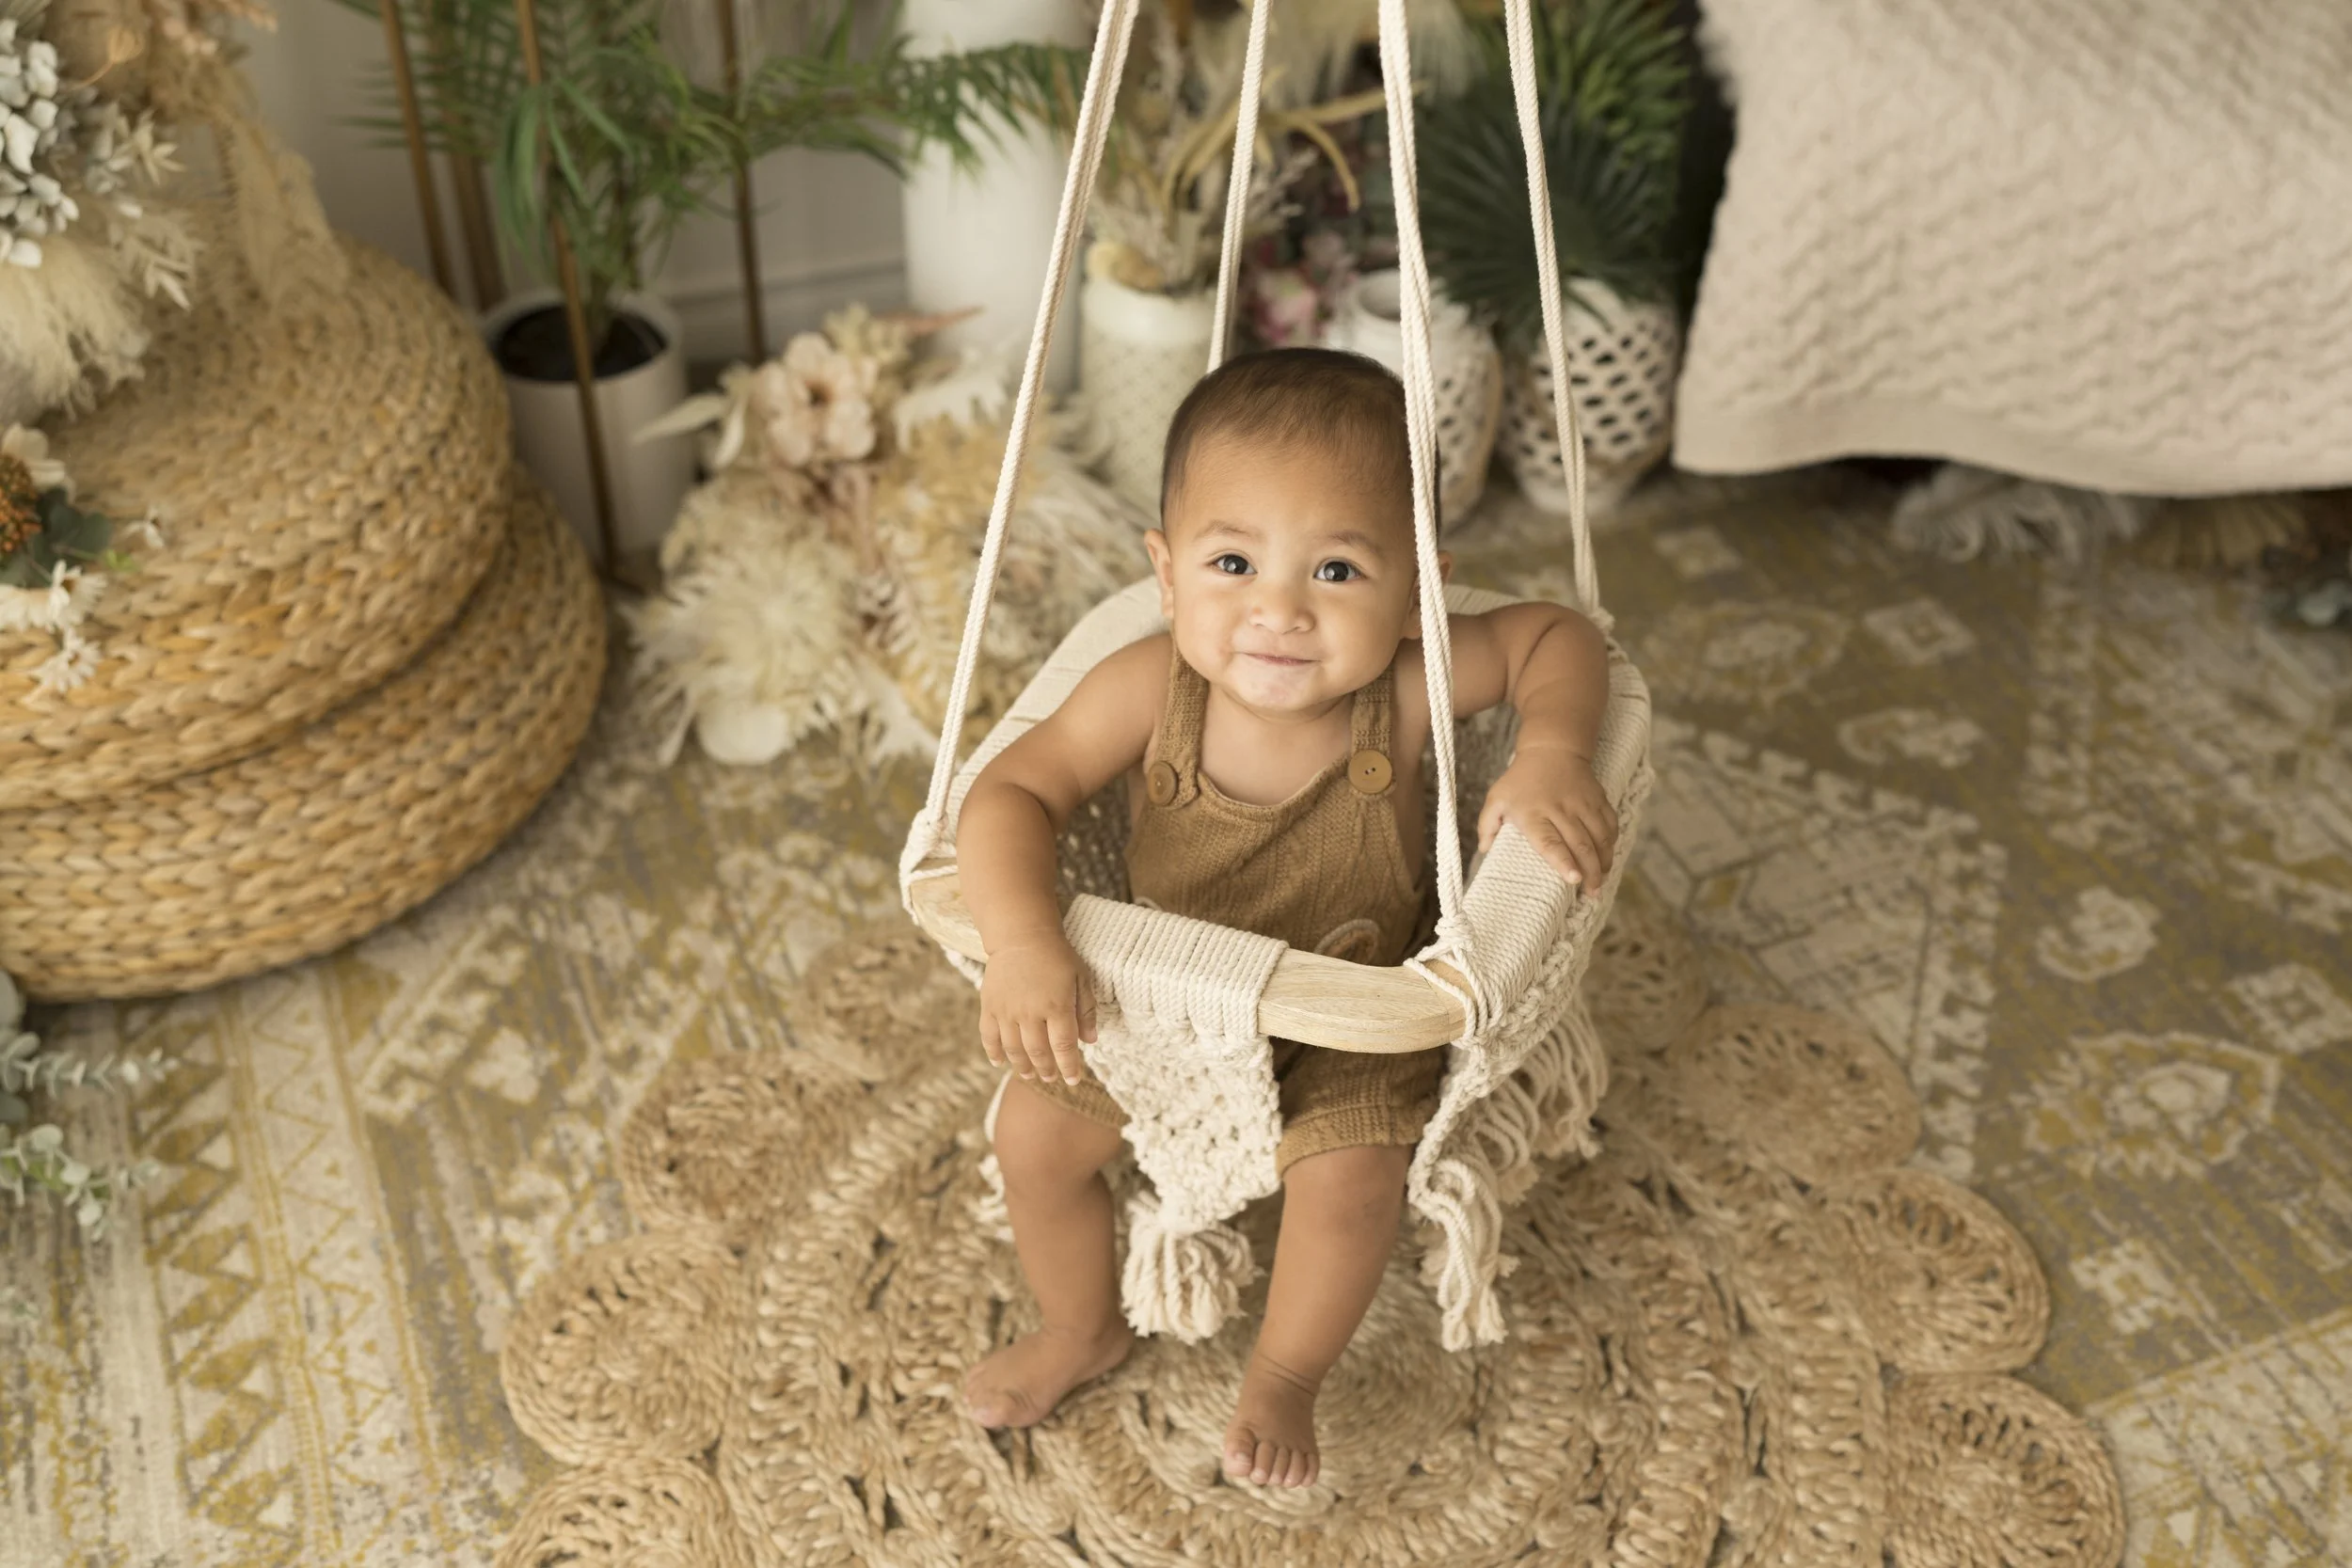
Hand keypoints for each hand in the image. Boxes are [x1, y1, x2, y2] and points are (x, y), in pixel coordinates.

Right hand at [979, 934, 1098, 1085]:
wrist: (1021, 935)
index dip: (1069, 1067)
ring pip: (1014, 1049)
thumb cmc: (1057, 956)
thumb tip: (1090, 1041)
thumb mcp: (1081, 978)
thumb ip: (1086, 1010)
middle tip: (1051, 1078)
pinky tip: (1000, 1062)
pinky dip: (993, 1052)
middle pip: (1038, 1052)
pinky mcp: (989, 1006)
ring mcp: (1007, 1010)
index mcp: (1057, 1006)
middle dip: (1046, 1070)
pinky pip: (989, 1036)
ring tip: (1030, 1075)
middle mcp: (1030, 1012)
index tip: (1073, 1079)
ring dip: (1022, 1066)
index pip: (1064, 1047)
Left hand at [1476, 744, 1617, 888]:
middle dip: (1590, 872)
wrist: (1551, 748)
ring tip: (1601, 882)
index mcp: (1533, 813)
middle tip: (1591, 893)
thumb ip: (1487, 825)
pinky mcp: (1599, 798)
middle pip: (1580, 845)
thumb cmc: (1520, 780)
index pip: (1550, 841)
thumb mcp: (1497, 798)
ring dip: (1603, 862)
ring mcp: (1583, 804)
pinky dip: (1612, 843)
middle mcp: (1561, 809)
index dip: (1563, 861)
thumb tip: (1484, 850)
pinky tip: (1608, 858)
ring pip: (1600, 837)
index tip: (1574, 879)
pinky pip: (1610, 824)